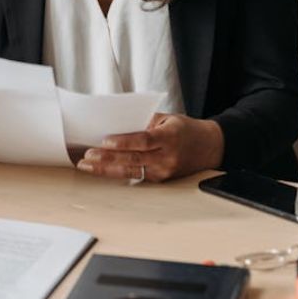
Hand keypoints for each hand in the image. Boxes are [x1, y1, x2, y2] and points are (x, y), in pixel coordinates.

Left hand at [75, 113, 224, 181]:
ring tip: (88, 165)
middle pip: (133, 159)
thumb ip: (144, 122)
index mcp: (170, 137)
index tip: (105, 141)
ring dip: (106, 169)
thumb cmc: (185, 130)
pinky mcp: (160, 180)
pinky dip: (117, 172)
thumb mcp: (167, 118)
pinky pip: (136, 176)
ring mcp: (164, 171)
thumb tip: (117, 125)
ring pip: (131, 171)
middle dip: (107, 158)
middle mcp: (167, 157)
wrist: (209, 147)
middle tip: (88, 156)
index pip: (144, 141)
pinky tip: (101, 169)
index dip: (124, 142)